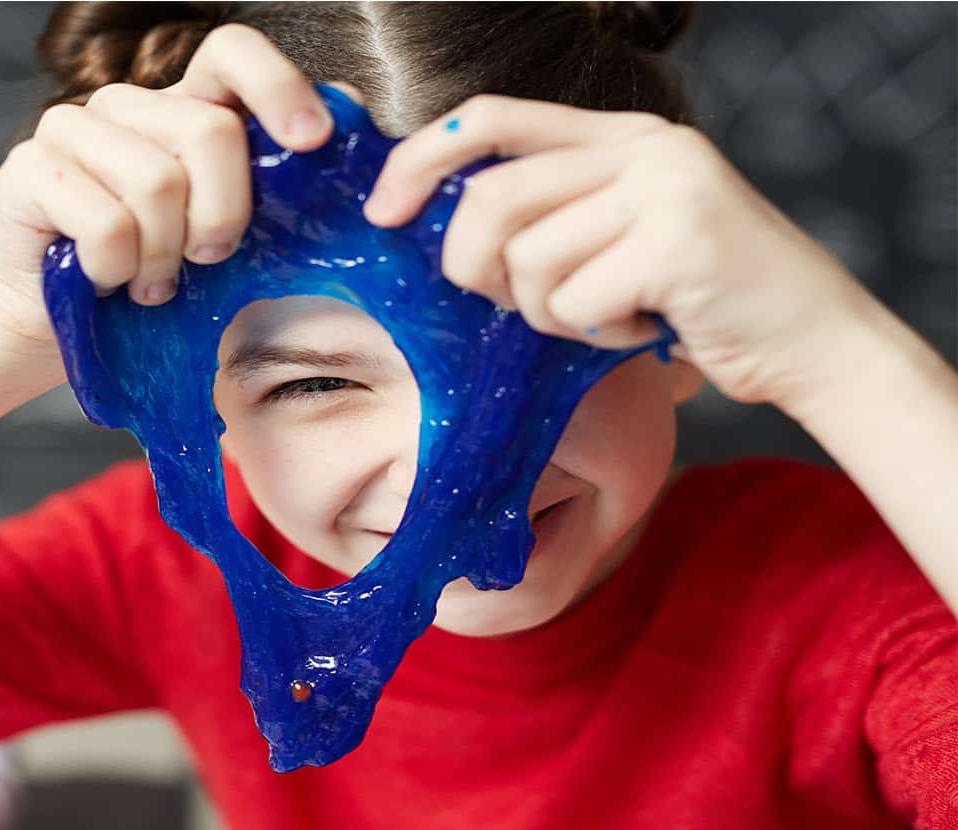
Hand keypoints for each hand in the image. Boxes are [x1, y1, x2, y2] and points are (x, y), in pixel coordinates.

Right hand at [0, 24, 334, 365]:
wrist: (52, 331)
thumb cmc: (145, 283)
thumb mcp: (223, 236)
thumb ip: (275, 179)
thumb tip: (345, 110)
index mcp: (179, 109)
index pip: (232, 52)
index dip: (277, 86)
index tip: (310, 142)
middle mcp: (125, 106)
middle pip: (209, 131)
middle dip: (222, 216)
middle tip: (203, 261)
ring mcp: (70, 129)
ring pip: (157, 182)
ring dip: (162, 257)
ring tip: (148, 282)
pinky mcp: (27, 168)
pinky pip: (106, 224)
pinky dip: (116, 270)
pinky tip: (105, 282)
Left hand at [362, 94, 875, 409]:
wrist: (816, 341)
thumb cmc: (700, 303)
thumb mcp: (617, 239)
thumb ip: (548, 216)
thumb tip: (441, 232)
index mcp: (619, 135)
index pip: (487, 118)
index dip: (420, 161)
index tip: (384, 213)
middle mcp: (641, 146)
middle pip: (490, 198)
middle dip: (474, 270)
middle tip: (518, 304)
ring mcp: (664, 187)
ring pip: (527, 260)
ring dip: (547, 313)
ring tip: (606, 316)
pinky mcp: (679, 240)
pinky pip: (573, 301)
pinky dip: (595, 335)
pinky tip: (644, 329)